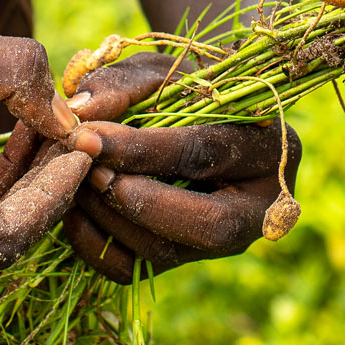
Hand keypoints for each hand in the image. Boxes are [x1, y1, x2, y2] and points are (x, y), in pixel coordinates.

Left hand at [61, 53, 300, 283]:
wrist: (194, 118)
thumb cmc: (181, 88)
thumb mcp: (160, 73)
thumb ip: (124, 85)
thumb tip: (80, 114)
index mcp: (269, 146)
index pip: (205, 155)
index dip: (142, 150)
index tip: (87, 138)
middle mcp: (260, 206)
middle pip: (207, 225)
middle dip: (136, 201)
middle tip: (87, 172)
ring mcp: (226, 242)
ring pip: (167, 254)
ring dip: (108, 220)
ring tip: (74, 181)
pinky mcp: (185, 261)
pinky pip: (137, 271)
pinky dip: (96, 245)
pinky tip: (76, 208)